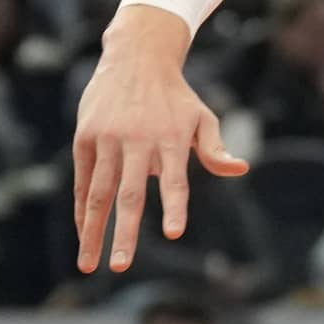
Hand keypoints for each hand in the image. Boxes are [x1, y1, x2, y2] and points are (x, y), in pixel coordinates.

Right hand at [72, 6, 247, 272]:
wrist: (138, 56)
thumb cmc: (175, 96)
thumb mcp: (201, 117)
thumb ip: (215, 149)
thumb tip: (241, 169)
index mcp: (170, 138)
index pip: (175, 179)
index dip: (174, 205)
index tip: (174, 232)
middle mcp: (137, 140)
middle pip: (130, 194)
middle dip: (125, 233)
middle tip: (122, 267)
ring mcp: (108, 139)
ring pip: (99, 193)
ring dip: (93, 232)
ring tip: (91, 265)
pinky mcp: (86, 137)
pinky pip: (83, 181)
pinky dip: (82, 210)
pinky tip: (84, 234)